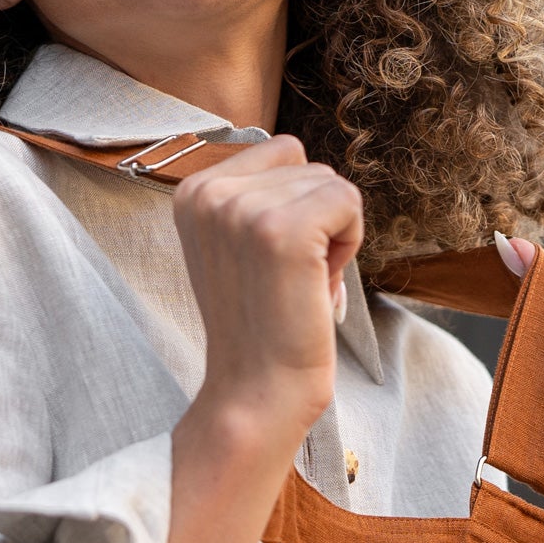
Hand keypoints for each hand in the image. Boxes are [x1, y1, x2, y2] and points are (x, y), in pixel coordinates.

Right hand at [165, 138, 362, 542]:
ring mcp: (241, 209)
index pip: (282, 150)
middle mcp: (208, 191)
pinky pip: (348, 201)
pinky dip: (350, 241)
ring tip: (300, 283)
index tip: (273, 260)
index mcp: (192, 191)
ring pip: (332, 182)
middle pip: (309, 162)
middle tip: (289, 277)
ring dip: (334, 234)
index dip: (296, 203)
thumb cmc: (264, 323)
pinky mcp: (280, 231)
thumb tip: (297, 151)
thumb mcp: (240, 243)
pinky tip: (319, 282)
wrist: (257, 392)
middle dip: (317, 216)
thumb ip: (256, 194)